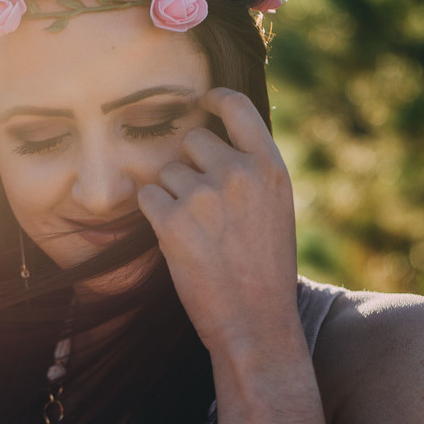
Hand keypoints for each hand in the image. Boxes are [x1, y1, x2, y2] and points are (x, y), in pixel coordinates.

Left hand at [138, 88, 299, 355]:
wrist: (255, 324)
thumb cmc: (265, 273)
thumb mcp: (277, 211)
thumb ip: (252, 172)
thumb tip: (214, 142)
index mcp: (270, 169)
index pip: (237, 108)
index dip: (213, 100)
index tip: (200, 102)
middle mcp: (238, 174)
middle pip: (192, 140)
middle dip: (189, 166)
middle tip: (203, 209)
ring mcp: (204, 196)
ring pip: (166, 172)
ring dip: (171, 196)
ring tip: (197, 234)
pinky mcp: (173, 222)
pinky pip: (146, 197)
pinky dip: (153, 216)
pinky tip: (176, 241)